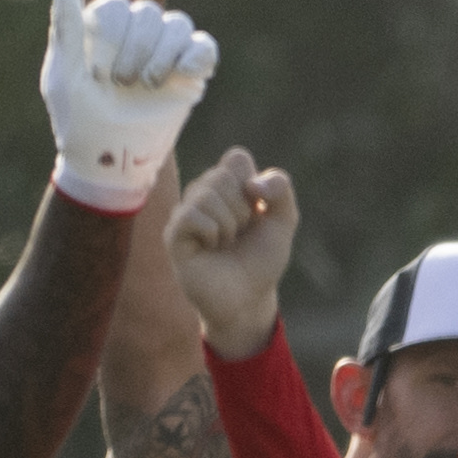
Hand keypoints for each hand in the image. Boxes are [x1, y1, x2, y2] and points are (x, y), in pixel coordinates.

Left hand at [43, 0, 218, 207]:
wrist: (108, 160)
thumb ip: (66, 29)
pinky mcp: (189, 73)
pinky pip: (204, 46)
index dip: (109, 37)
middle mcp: (133, 33)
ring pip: (177, 24)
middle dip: (135, 48)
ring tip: (148, 85)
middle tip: (121, 83)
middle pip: (148, 12)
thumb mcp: (64, 74)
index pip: (115, 6)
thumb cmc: (78, 119)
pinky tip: (184, 74)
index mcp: (101, 27)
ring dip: (162, 53)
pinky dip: (197, 55)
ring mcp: (163, 51)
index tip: (97, 74)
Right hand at [164, 147, 302, 358]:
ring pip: (206, 194)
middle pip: (222, 175)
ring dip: (229, 224)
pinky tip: (211, 248)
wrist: (248, 299)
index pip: (236, 158)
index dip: (253, 185)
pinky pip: (191, 214)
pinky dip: (212, 232)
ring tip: (226, 244)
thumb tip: (252, 183)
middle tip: (240, 233)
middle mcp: (202, 193)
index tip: (258, 211)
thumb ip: (281, 189)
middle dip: (242, 209)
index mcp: (226, 185)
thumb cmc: (261, 260)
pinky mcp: (173, 234)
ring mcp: (185, 212)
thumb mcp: (284, 221)